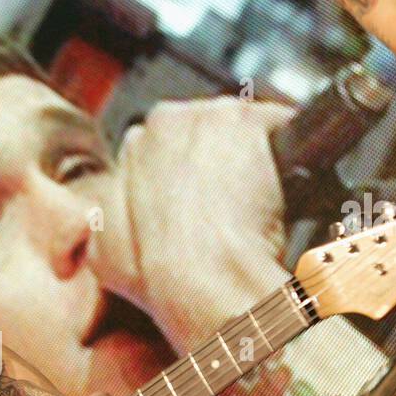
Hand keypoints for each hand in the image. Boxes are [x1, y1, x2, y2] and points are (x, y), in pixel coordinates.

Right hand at [112, 98, 291, 354]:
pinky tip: (287, 188)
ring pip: (244, 127)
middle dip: (223, 158)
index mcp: (130, 146)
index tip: (203, 198)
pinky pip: (283, 126)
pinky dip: (291, 153)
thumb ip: (105, 224)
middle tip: (236, 204)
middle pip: (208, 129)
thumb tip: (103, 228)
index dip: (190, 173)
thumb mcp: (103, 252)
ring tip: (261, 203)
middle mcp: (165, 121)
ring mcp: (209, 116)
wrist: (197, 279)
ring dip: (256, 156)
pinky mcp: (251, 121)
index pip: (169, 144)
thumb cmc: (153, 273)